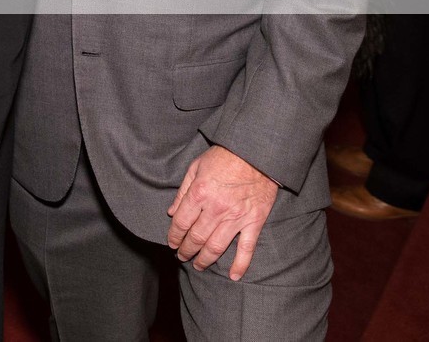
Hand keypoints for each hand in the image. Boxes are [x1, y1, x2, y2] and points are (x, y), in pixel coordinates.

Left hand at [166, 145, 278, 280]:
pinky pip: (247, 248)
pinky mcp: (254, 222)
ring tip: (198, 265)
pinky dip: (240, 264)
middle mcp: (216, 209)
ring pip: (216, 247)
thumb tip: (172, 213)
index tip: (171, 242)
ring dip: (205, 259)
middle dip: (186, 250)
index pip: (181, 223)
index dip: (174, 236)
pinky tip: (233, 276)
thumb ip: (183, 191)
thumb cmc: (224, 156)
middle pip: (196, 238)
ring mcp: (236, 218)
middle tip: (181, 256)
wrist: (257, 153)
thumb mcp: (196, 167)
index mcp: (199, 194)